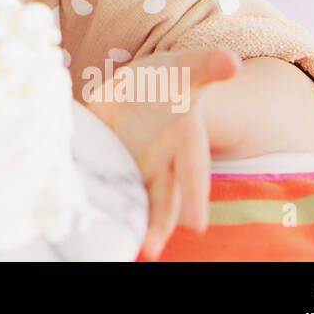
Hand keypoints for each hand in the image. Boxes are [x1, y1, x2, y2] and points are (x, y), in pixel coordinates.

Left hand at [85, 47, 241, 259]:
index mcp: (185, 141)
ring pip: (133, 200)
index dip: (195, 198)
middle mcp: (161, 162)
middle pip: (162, 200)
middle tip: (149, 251)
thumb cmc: (170, 78)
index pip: (193, 172)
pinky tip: (82, 219)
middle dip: (158, 225)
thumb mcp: (186, 67)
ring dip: (128, 222)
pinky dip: (93, 197)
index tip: (196, 227)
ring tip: (122, 248)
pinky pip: (101, 181)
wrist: (141, 83)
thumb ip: (207, 66)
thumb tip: (232, 62)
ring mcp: (133, 165)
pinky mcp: (107, 161)